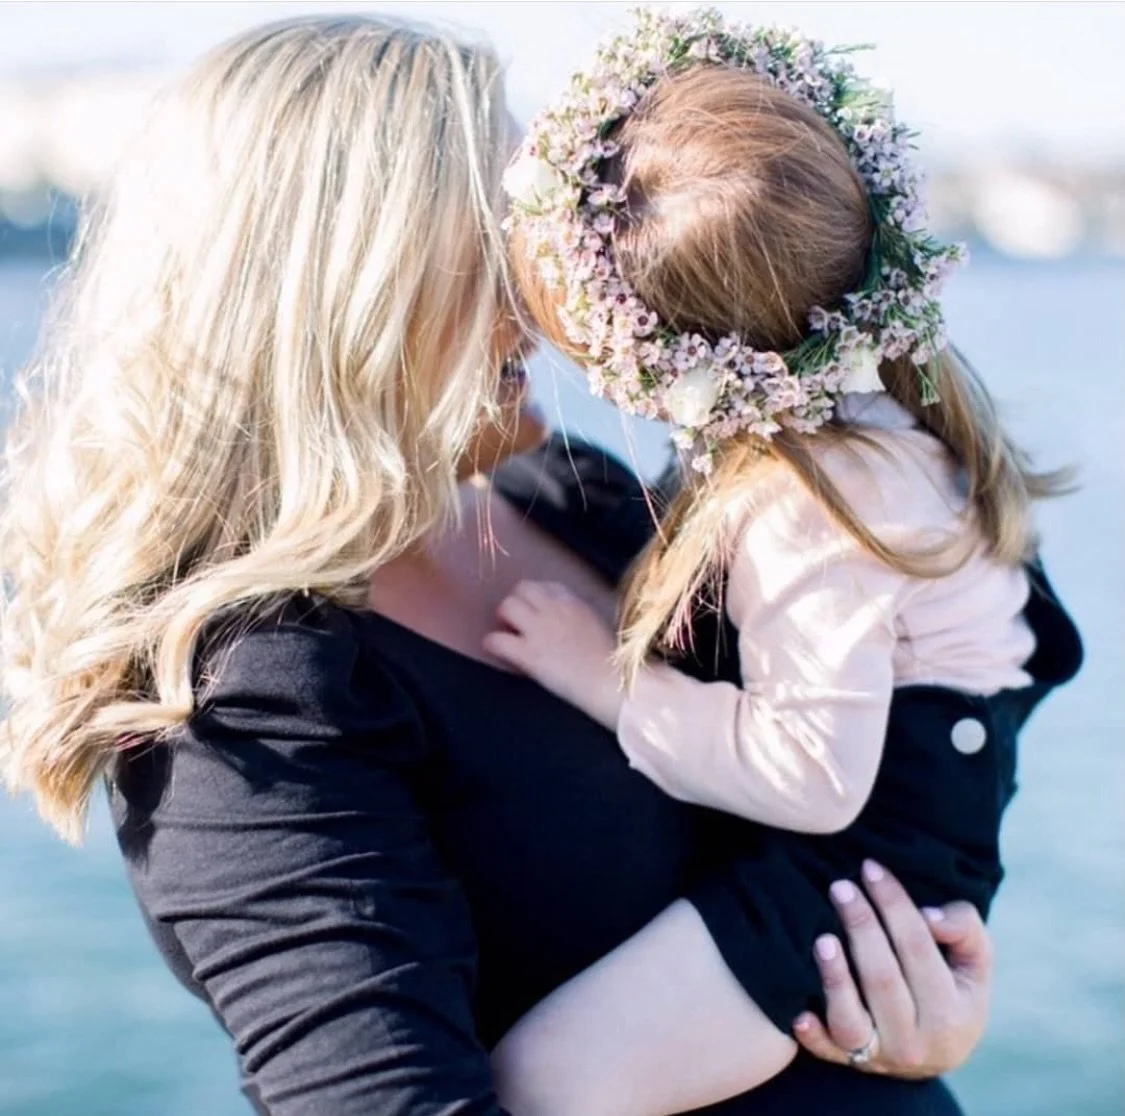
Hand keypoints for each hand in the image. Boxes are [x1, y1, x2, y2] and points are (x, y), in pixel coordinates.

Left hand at [483, 580, 623, 729]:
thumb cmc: (612, 662)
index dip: (535, 599)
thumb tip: (565, 623)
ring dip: (503, 620)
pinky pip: (495, 639)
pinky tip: (496, 651)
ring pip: (506, 606)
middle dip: (516, 603)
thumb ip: (578, 618)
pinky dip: (492, 644)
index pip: (545, 586)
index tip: (536, 611)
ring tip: (508, 634)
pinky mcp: (528, 654)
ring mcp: (539, 630)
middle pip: (522, 589)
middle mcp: (554, 610)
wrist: (610, 683)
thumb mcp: (597, 626)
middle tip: (516, 622)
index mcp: (573, 603)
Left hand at [794, 860, 991, 1078]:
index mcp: (952, 1015)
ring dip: (835, 978)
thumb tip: (929, 915)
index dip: (894, 905)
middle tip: (840, 886)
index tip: (870, 868)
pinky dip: (812, 1035)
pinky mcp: (849, 1062)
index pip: (918, 949)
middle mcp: (915, 1042)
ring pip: (851, 1020)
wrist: (935, 1049)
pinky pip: (826, 1051)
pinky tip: (798, 1011)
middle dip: (861, 926)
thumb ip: (965, 930)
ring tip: (821, 938)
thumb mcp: (973, 963)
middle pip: (882, 979)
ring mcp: (879, 1056)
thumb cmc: (952, 989)